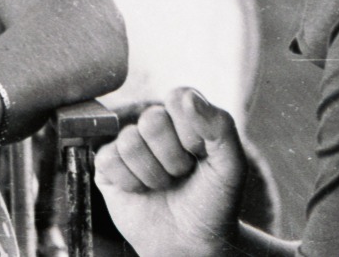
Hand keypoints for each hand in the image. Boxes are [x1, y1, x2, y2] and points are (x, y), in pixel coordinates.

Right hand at [94, 87, 245, 256]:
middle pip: (152, 120)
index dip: (191, 132)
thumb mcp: (231, 166)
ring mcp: (130, 144)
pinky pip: (108, 160)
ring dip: (153, 175)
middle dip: (172, 158)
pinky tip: (142, 191)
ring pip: (130, 141)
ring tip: (164, 186)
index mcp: (185, 116)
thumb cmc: (214, 202)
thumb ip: (219, 126)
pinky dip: (131, 184)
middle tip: (181, 174)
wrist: (192, 243)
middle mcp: (155, 125)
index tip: (201, 155)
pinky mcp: (108, 165)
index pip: (177, 98)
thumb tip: (187, 96)